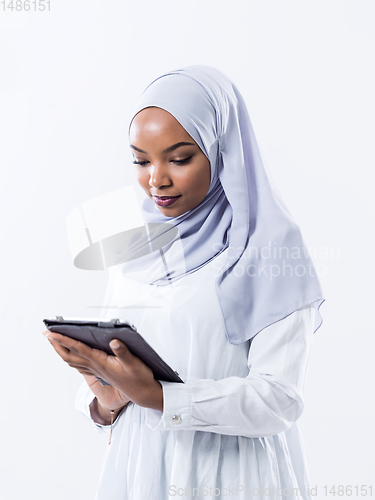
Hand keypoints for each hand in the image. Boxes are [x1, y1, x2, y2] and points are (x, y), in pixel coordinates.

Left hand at [43, 330, 162, 411]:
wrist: (142, 393)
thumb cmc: (139, 378)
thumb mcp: (134, 363)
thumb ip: (124, 352)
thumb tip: (114, 341)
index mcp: (101, 362)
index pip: (78, 348)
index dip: (64, 340)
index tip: (52, 332)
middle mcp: (95, 367)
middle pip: (69, 356)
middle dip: (56, 344)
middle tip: (46, 333)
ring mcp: (96, 371)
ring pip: (72, 361)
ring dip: (60, 350)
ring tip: (53, 341)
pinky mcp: (99, 373)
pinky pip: (79, 365)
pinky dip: (70, 358)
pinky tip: (69, 354)